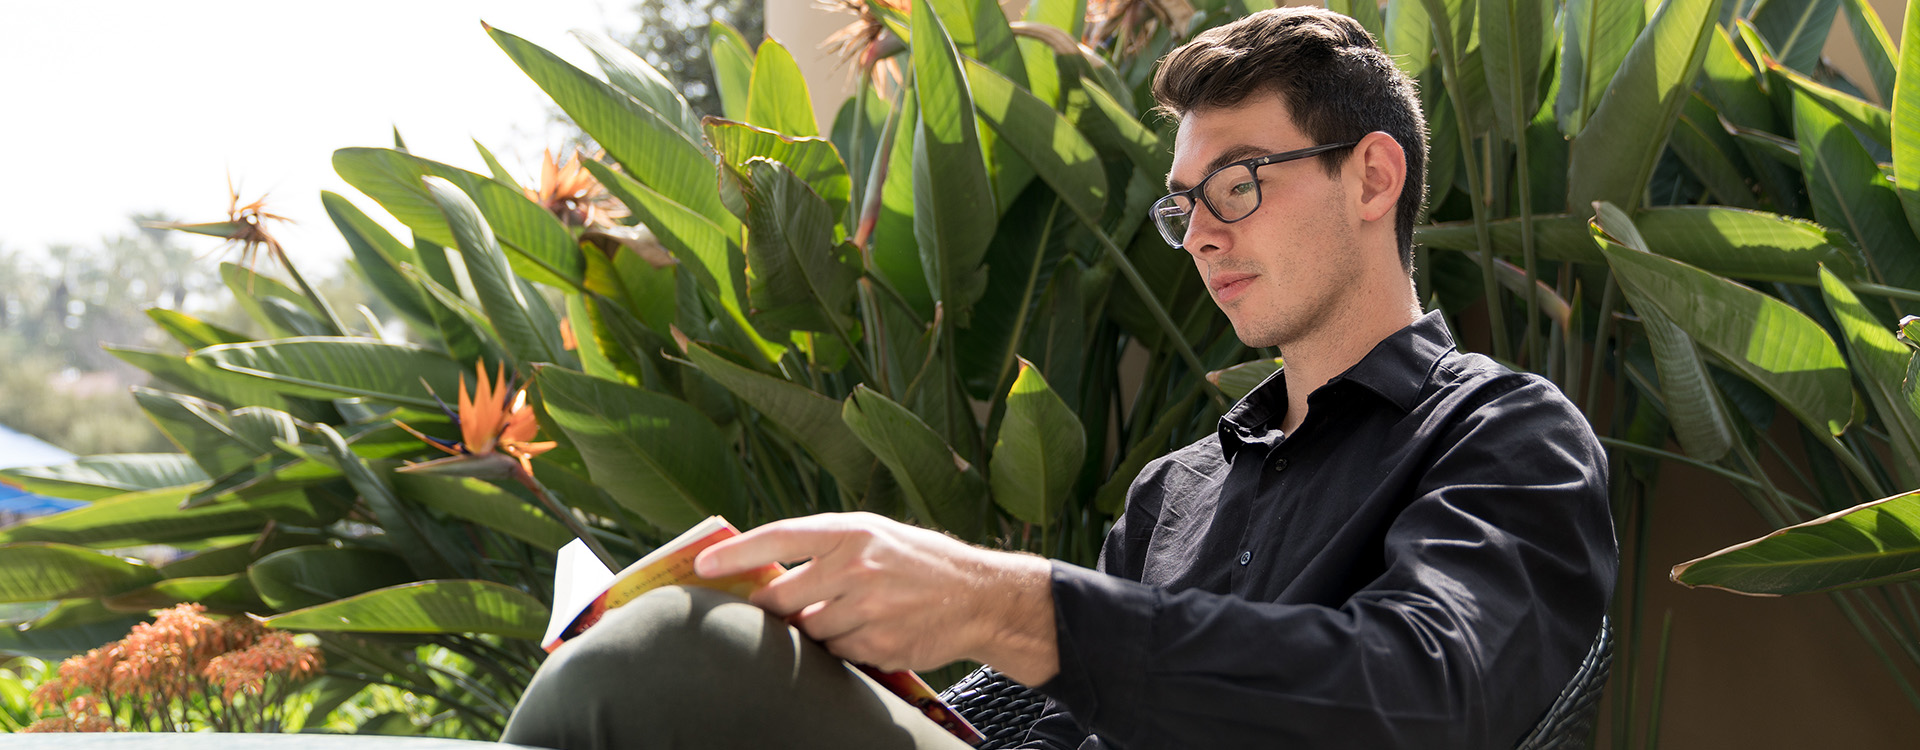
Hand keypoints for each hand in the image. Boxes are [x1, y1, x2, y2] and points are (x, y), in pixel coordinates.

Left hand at [694, 512, 1058, 683]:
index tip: (702, 566)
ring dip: (815, 630)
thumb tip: (763, 571)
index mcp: (851, 531)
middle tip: (776, 608)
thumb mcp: (874, 535)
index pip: (778, 539)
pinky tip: (870, 630)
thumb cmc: (917, 560)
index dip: (735, 554)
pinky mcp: (878, 644)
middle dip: (774, 608)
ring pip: (809, 632)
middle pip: (782, 599)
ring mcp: (867, 609)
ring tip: (848, 614)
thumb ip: (823, 547)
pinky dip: (842, 647)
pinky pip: (837, 653)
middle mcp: (856, 568)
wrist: (978, 595)